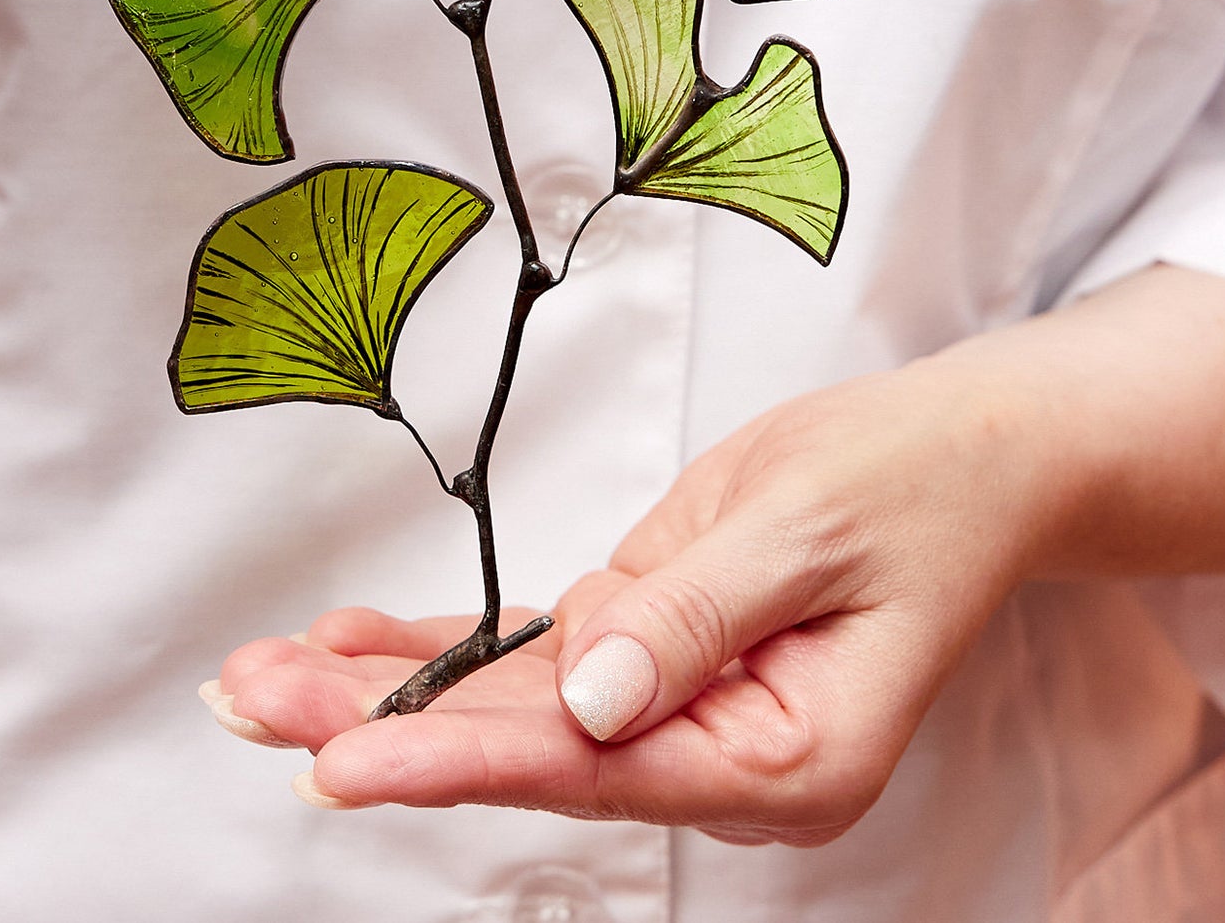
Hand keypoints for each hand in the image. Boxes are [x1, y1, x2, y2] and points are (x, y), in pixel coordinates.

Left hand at [215, 363, 1040, 845]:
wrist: (969, 454)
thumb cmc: (916, 483)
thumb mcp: (809, 529)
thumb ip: (693, 617)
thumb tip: (583, 701)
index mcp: (783, 760)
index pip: (597, 768)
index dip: (464, 758)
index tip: (346, 763)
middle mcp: (720, 756)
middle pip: (533, 747)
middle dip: (387, 724)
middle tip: (255, 703)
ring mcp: (684, 707)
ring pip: (518, 706)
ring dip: (391, 688)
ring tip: (263, 679)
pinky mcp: (656, 645)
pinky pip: (540, 657)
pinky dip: (448, 648)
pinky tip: (354, 648)